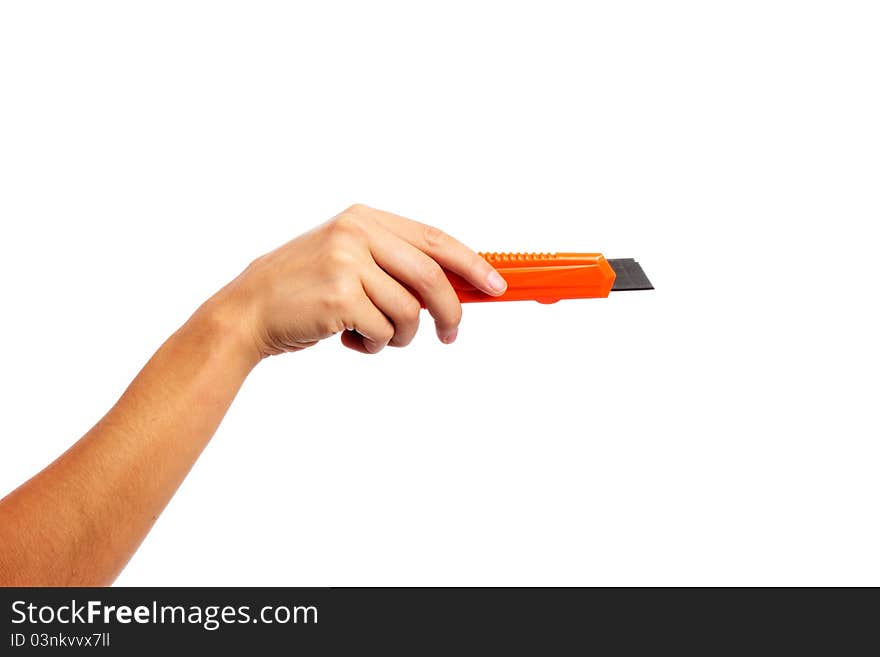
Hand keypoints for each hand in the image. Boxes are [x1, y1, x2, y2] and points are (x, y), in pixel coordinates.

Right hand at [220, 204, 507, 357]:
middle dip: (450, 312)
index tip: (498, 285)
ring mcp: (347, 263)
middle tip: (450, 335)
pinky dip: (374, 346)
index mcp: (364, 218)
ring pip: (409, 312)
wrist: (248, 310)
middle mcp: (356, 233)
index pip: (435, 239)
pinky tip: (347, 339)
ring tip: (370, 334)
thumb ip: (396, 264)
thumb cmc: (304, 291)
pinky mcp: (339, 296)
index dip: (472, 263)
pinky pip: (384, 332)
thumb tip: (459, 286)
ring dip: (399, 336)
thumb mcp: (348, 259)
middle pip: (432, 276)